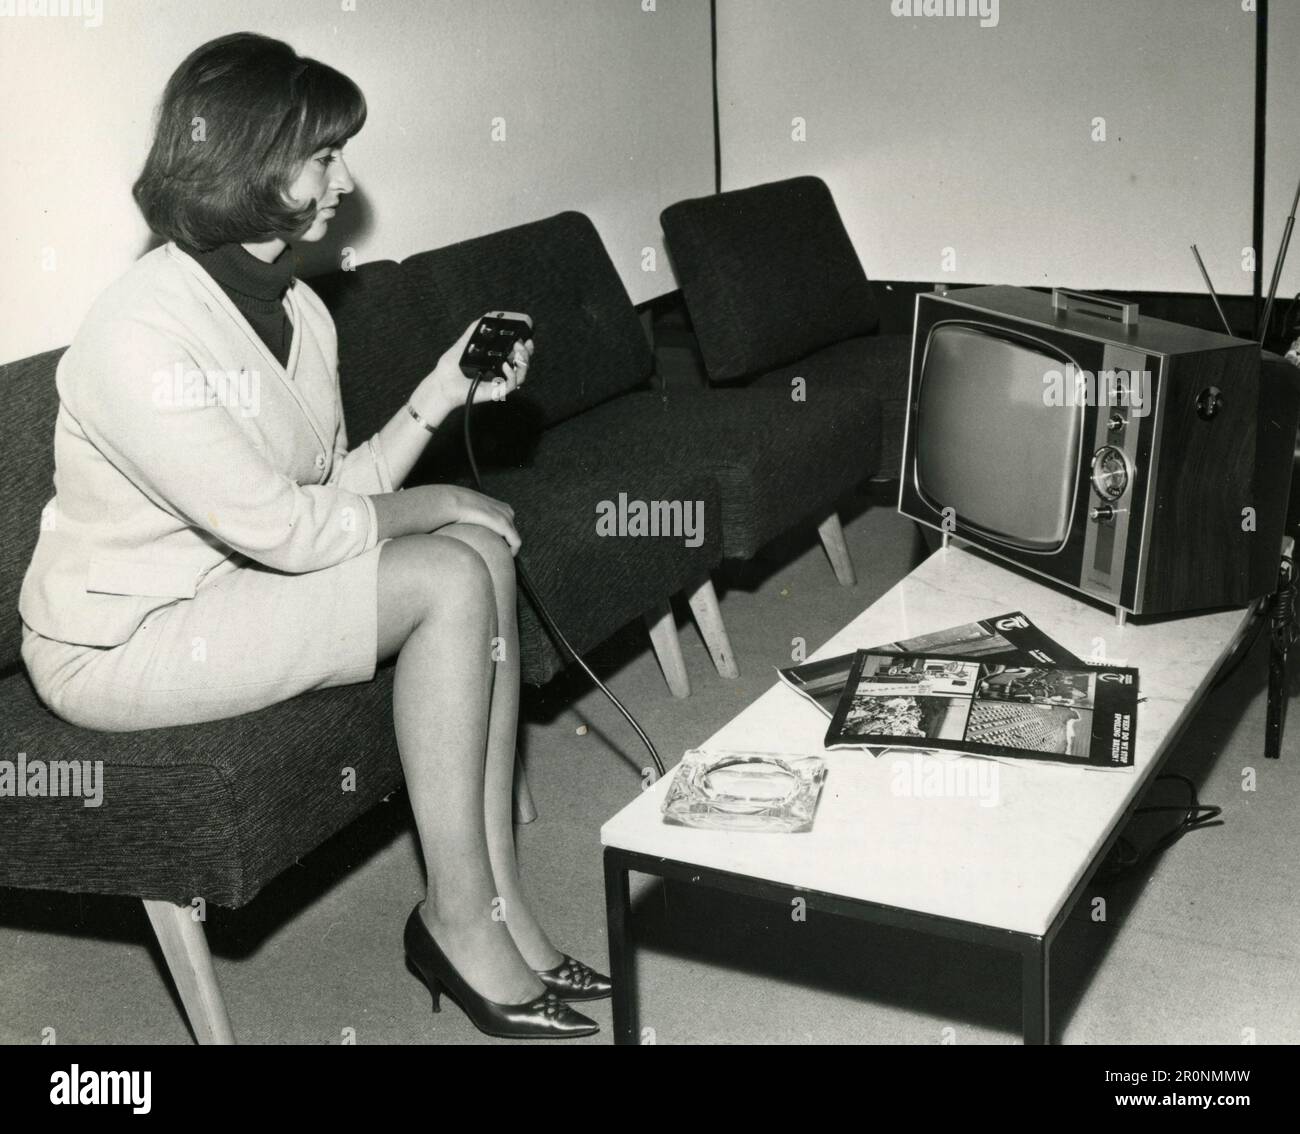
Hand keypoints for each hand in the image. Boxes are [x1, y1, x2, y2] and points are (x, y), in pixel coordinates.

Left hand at [418, 320, 533, 419]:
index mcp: (495, 360)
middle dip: (527, 351)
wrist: (442, 384)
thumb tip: (484, 317)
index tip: (526, 336)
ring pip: (522, 373)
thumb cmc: (450, 369)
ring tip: (517, 352)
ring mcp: (499, 382)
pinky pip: (512, 384)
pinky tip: (505, 365)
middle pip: (523, 362)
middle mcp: (500, 372)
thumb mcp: (462, 344)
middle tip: (522, 343)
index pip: (516, 353)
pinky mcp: (497, 391)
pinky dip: (512, 374)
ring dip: (524, 361)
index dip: (524, 345)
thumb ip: (473, 331)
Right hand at [423, 484, 520, 554]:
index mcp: (499, 506)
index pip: (508, 525)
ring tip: (497, 558)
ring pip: (514, 538)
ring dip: (507, 548)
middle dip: (505, 544)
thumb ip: (474, 520)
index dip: (503, 538)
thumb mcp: (469, 512)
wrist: (453, 503)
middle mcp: (506, 510)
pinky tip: (503, 558)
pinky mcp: (505, 525)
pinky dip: (513, 552)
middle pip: (512, 532)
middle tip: (494, 555)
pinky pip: (516, 543)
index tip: (494, 548)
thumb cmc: (455, 509)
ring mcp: (507, 517)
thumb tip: (466, 531)